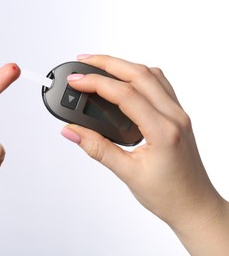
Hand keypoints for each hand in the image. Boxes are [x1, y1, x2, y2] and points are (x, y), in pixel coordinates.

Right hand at [61, 54, 228, 254]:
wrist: (194, 205)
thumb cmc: (169, 195)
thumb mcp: (127, 173)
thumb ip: (96, 148)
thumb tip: (72, 131)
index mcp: (163, 131)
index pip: (125, 95)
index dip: (96, 83)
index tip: (75, 81)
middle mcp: (174, 116)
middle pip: (139, 74)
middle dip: (108, 63)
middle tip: (83, 61)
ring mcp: (178, 114)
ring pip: (151, 75)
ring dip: (124, 66)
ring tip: (100, 66)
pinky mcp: (177, 116)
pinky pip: (159, 85)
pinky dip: (138, 76)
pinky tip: (123, 81)